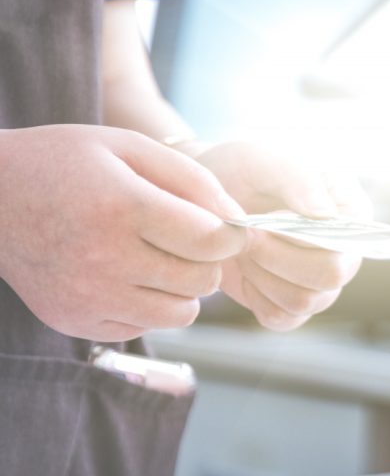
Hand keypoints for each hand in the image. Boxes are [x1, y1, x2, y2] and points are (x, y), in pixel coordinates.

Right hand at [0, 125, 246, 341]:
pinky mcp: (76, 322)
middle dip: (207, 261)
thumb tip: (239, 220)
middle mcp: (105, 258)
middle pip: (202, 280)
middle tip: (186, 241)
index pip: (211, 241)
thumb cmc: (65, 164)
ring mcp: (88, 297)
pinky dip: (149, 306)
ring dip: (183, 289)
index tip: (224, 228)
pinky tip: (126, 276)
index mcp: (122, 207)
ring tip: (159, 259)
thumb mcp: (127, 148)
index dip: (230, 235)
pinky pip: (145, 327)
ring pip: (181, 313)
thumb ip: (192, 179)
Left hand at [191, 142, 367, 330]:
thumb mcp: (267, 161)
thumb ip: (299, 182)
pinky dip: (256, 296)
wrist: (208, 197)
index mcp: (353, 214)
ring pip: (302, 301)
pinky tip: (246, 269)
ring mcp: (320, 284)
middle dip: (278, 258)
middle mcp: (344, 253)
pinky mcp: (293, 306)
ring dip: (262, 275)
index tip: (268, 218)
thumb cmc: (245, 171)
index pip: (348, 242)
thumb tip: (326, 216)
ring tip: (243, 246)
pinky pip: (281, 318)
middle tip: (247, 235)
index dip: (305, 238)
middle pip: (329, 277)